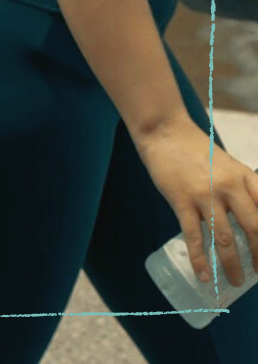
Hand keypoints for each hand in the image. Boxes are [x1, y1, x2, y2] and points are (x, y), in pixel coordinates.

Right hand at [138, 119, 257, 286]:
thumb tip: (252, 227)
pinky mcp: (182, 200)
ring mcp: (205, 193)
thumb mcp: (229, 166)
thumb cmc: (198, 152)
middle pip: (254, 229)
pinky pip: (194, 237)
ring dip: (233, 266)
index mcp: (244, 176)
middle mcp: (229, 185)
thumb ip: (241, 192)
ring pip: (225, 239)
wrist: (165, 131)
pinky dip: (200, 261)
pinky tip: (204, 277)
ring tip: (236, 282)